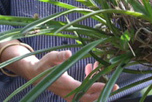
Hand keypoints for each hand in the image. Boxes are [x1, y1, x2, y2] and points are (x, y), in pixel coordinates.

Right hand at [0, 44, 117, 101]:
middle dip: (103, 92)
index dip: (97, 87)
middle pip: (89, 97)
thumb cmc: (43, 65)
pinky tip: (89, 67)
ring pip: (88, 96)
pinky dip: (90, 82)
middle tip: (116, 85)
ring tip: (97, 67)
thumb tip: (69, 54)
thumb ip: (59, 57)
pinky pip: (84, 92)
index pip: (84, 89)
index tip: (109, 85)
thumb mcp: (50, 58)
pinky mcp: (71, 93)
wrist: (35, 74)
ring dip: (97, 85)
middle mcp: (68, 93)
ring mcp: (70, 95)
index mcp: (64, 84)